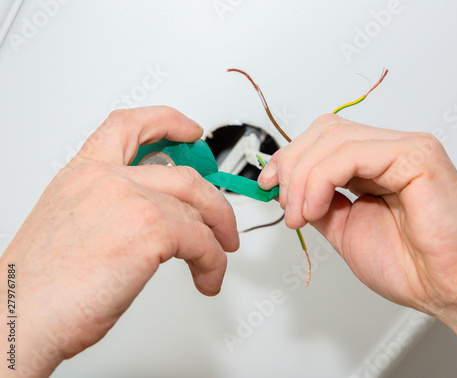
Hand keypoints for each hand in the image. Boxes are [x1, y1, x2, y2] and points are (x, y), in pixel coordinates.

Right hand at [0, 107, 238, 376]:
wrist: (21, 318)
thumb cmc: (41, 285)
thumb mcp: (73, 224)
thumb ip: (112, 207)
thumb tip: (156, 216)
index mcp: (84, 173)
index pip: (129, 126)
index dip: (167, 121)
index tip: (191, 129)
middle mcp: (107, 179)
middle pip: (184, 175)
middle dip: (214, 202)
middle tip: (223, 224)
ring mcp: (130, 200)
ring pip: (196, 209)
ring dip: (214, 240)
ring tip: (213, 261)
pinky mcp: (149, 230)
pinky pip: (202, 240)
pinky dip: (213, 261)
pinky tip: (206, 277)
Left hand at [258, 114, 456, 372]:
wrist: (450, 289)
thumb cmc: (411, 265)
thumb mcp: (344, 228)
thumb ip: (319, 202)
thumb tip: (290, 190)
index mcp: (375, 163)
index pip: (322, 139)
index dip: (290, 157)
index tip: (268, 184)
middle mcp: (389, 149)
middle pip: (323, 131)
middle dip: (291, 166)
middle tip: (287, 206)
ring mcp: (404, 147)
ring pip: (332, 138)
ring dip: (302, 178)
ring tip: (300, 215)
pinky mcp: (416, 155)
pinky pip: (352, 154)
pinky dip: (321, 180)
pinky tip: (317, 207)